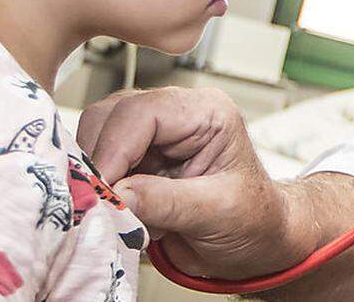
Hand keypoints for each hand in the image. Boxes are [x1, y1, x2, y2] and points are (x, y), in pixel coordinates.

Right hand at [77, 87, 310, 277]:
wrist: (256, 242)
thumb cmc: (253, 220)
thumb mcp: (219, 213)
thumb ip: (167, 201)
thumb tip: (117, 195)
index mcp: (205, 112)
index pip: (142, 112)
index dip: (115, 149)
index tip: (103, 190)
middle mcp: (174, 113)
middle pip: (110, 117)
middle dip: (103, 163)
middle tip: (105, 204)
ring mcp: (151, 133)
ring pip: (96, 135)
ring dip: (101, 177)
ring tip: (127, 212)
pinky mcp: (135, 155)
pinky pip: (98, 161)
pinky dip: (103, 189)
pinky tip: (128, 212)